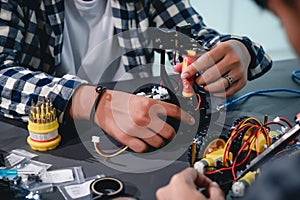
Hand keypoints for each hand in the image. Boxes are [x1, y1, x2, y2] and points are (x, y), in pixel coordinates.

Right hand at [70, 85, 194, 152]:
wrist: (101, 105)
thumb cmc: (119, 101)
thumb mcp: (139, 98)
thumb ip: (153, 106)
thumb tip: (167, 114)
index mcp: (149, 104)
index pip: (174, 111)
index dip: (185, 117)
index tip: (190, 121)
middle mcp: (144, 116)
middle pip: (168, 132)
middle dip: (171, 135)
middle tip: (169, 134)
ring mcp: (136, 128)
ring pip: (158, 142)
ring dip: (159, 142)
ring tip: (156, 139)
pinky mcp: (127, 138)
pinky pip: (143, 148)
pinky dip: (145, 147)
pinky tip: (143, 142)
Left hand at [156, 167, 224, 199]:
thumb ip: (216, 189)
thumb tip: (215, 187)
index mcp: (178, 181)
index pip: (194, 170)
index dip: (205, 178)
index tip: (211, 186)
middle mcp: (166, 189)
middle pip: (185, 181)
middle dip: (196, 187)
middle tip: (206, 196)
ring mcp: (162, 198)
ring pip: (177, 191)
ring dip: (188, 195)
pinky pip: (172, 198)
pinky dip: (180, 199)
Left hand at [177, 40, 250, 96]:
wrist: (242, 51)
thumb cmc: (223, 52)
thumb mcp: (210, 50)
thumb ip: (193, 59)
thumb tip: (178, 68)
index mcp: (224, 48)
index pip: (206, 60)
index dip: (193, 69)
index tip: (185, 75)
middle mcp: (233, 59)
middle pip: (212, 74)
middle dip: (200, 80)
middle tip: (196, 81)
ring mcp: (239, 71)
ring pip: (220, 85)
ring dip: (208, 88)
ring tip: (204, 85)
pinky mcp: (243, 81)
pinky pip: (228, 92)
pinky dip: (218, 93)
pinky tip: (213, 89)